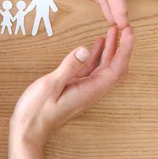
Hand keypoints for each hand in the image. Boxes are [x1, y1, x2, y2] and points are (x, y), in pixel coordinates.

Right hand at [10, 26, 134, 148]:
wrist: (28, 131)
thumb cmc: (37, 111)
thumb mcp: (51, 85)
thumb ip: (69, 67)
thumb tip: (85, 50)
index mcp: (90, 90)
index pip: (116, 68)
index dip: (125, 49)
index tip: (129, 32)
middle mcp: (91, 91)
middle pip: (114, 68)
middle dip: (121, 47)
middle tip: (123, 27)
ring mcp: (83, 91)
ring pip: (103, 69)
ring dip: (109, 51)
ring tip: (110, 33)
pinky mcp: (74, 90)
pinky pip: (90, 71)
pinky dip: (95, 58)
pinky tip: (92, 48)